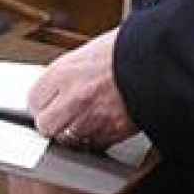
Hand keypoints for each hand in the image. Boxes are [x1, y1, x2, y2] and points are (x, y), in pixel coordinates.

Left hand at [27, 28, 136, 150]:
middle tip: (63, 114)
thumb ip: (70, 71)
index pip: (33, 98)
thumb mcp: (90, 50)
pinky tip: (103, 124)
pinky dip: (96, 137)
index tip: (47, 101)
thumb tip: (59, 84)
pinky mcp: (113, 132)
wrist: (159, 61)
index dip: (42, 101)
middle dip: (53, 121)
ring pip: (67, 138)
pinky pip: (93, 143)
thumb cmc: (128, 49)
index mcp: (64, 71)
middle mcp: (73, 97)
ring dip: (74, 131)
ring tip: (86, 118)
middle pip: (45, 124)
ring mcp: (92, 117)